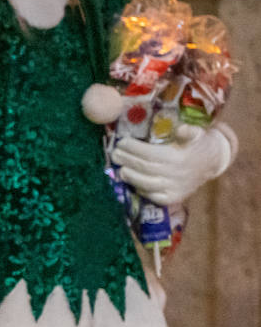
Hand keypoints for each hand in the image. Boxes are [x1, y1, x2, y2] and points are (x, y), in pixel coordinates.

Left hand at [112, 122, 236, 205]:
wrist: (212, 162)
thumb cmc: (199, 144)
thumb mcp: (198, 133)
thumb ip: (189, 131)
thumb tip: (180, 129)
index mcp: (179, 158)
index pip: (150, 154)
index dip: (133, 148)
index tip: (121, 142)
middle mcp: (176, 175)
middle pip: (145, 168)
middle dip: (127, 160)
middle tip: (114, 154)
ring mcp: (176, 189)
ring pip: (147, 184)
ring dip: (130, 177)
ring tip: (119, 168)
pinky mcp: (175, 197)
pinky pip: (155, 197)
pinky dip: (142, 191)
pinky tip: (133, 182)